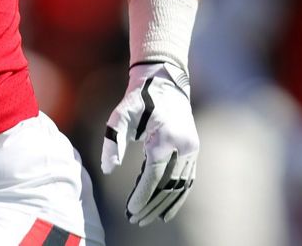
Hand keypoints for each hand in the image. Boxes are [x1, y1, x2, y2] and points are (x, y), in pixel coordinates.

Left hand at [100, 61, 198, 224]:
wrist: (164, 82)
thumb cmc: (139, 98)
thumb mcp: (121, 115)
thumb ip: (113, 140)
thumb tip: (108, 168)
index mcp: (167, 138)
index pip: (155, 175)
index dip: (143, 195)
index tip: (131, 210)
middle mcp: (184, 146)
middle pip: (168, 185)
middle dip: (151, 205)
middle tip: (135, 219)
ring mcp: (191, 149)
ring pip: (180, 186)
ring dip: (164, 205)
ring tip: (146, 218)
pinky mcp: (193, 150)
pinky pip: (187, 180)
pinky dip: (177, 197)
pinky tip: (166, 210)